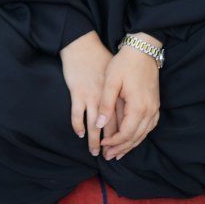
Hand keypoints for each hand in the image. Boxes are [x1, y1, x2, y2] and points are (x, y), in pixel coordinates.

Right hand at [59, 30, 114, 156]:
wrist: (83, 46)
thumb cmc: (101, 59)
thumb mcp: (117, 78)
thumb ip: (121, 97)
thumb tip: (127, 114)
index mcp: (118, 95)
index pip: (124, 122)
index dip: (123, 138)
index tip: (121, 149)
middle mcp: (106, 99)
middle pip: (110, 127)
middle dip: (110, 144)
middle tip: (109, 157)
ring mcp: (91, 97)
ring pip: (94, 125)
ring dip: (95, 140)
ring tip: (94, 152)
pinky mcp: (77, 94)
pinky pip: (77, 115)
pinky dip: (78, 126)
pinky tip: (80, 133)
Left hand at [98, 33, 161, 160]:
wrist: (143, 50)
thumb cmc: (124, 64)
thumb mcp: (111, 82)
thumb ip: (105, 104)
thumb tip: (99, 124)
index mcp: (138, 107)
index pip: (126, 134)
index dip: (113, 143)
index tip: (102, 146)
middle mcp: (150, 111)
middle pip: (135, 137)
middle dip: (121, 148)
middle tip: (108, 156)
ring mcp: (155, 108)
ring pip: (143, 134)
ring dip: (130, 144)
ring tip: (118, 153)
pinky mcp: (155, 105)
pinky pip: (149, 127)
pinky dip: (139, 136)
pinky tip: (131, 139)